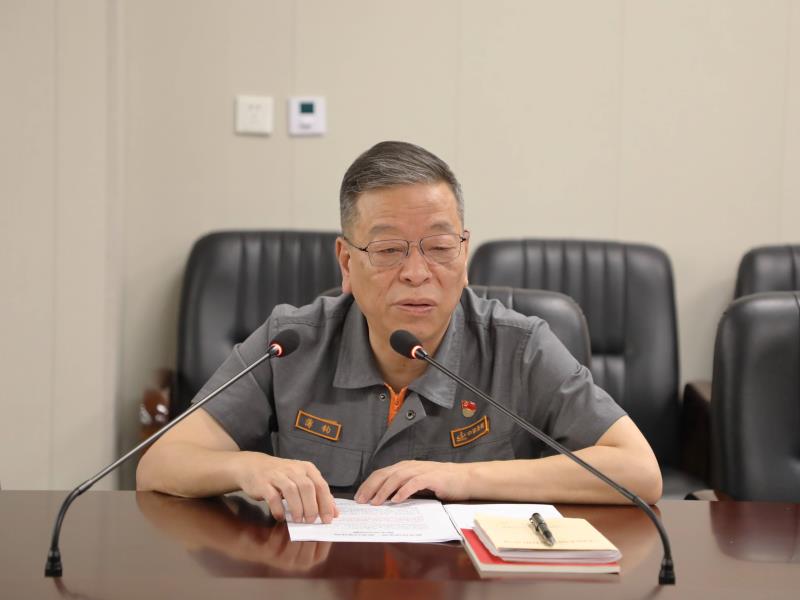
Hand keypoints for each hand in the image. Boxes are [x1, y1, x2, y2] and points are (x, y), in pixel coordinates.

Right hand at [234, 452, 339, 523]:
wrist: (253, 466)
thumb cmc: (282, 476)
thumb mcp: (301, 480)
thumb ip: (317, 494)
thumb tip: (334, 512)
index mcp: (307, 468)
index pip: (321, 485)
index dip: (326, 503)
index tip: (328, 519)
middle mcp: (294, 469)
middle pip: (307, 488)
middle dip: (312, 507)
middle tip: (312, 521)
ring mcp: (278, 475)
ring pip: (291, 491)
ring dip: (297, 508)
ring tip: (299, 521)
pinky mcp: (264, 483)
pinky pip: (273, 497)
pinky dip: (278, 509)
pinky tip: (281, 517)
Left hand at [354, 460, 471, 504]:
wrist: (465, 478)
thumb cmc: (441, 482)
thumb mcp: (418, 482)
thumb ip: (403, 487)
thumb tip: (384, 499)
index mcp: (405, 467)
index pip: (381, 473)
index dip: (368, 484)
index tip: (359, 497)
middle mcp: (410, 466)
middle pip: (385, 474)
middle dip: (371, 487)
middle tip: (361, 501)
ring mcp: (421, 470)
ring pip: (397, 478)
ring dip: (384, 491)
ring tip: (376, 503)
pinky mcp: (432, 477)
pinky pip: (414, 483)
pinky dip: (403, 491)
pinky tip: (396, 500)